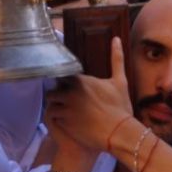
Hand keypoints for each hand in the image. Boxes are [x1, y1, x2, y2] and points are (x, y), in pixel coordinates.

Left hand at [42, 38, 135, 158]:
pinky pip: (53, 118)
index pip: (63, 75)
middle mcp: (71, 93)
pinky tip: (65, 121)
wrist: (119, 133)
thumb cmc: (120, 107)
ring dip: (55, 106)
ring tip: (64, 111)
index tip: (69, 86)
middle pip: (53, 89)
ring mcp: (66, 108)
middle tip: (65, 99)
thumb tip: (116, 38)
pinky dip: (57, 119)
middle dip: (57, 93)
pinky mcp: (64, 123)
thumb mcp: (120, 81)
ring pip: (51, 104)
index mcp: (82, 80)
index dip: (65, 81)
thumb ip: (116, 58)